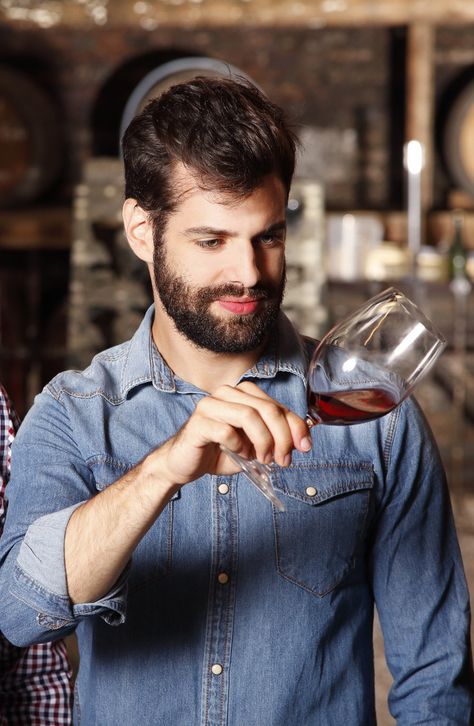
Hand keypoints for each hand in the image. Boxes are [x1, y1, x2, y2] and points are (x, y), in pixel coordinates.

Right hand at [153, 381, 311, 486]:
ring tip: (262, 459)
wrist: (185, 464)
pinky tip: (239, 454)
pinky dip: (239, 446)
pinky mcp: (199, 422)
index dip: (296, 426)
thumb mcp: (255, 445)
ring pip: (250, 415)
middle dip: (282, 437)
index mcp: (243, 394)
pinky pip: (227, 431)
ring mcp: (211, 405)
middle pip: (267, 408)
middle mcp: (227, 393)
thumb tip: (303, 440)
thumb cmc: (220, 452)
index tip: (305, 447)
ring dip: (263, 442)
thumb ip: (276, 438)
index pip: (278, 405)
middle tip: (283, 460)